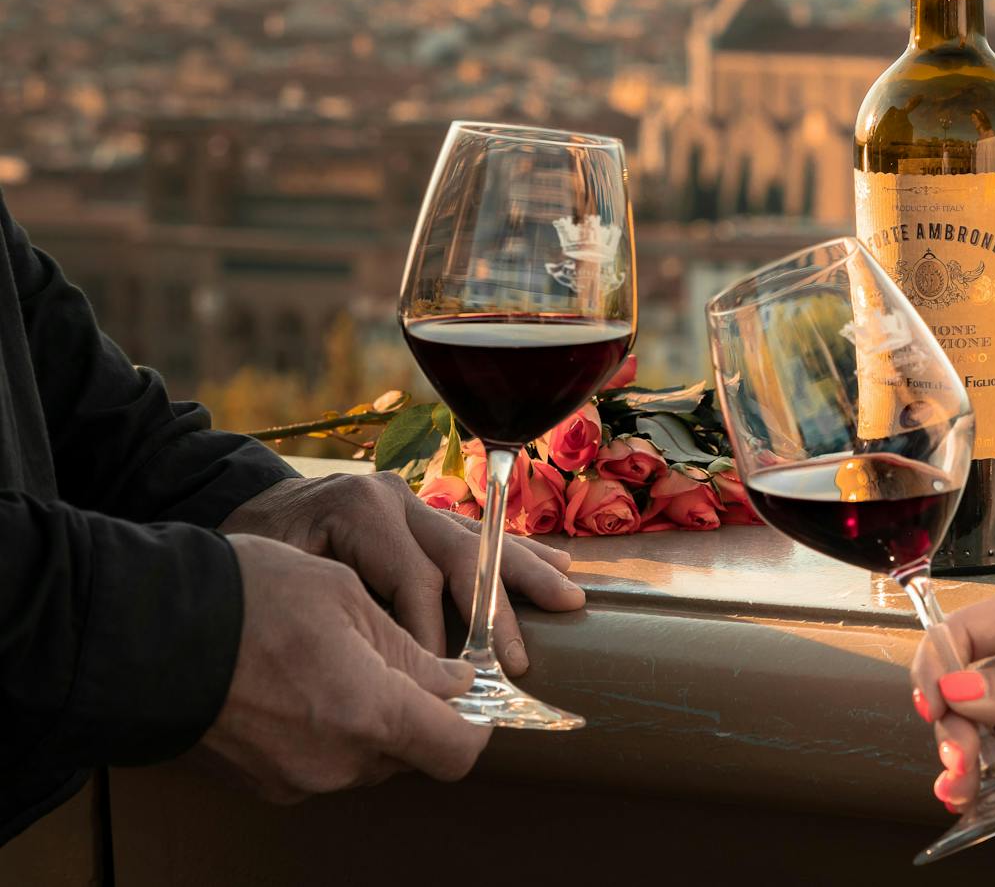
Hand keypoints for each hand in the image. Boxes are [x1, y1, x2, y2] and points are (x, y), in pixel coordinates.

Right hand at [199, 534, 490, 801]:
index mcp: (370, 713)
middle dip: (421, 711)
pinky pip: (325, 761)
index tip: (474, 690)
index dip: (478, 723)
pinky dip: (332, 728)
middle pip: (413, 752)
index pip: (458, 749)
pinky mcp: (264, 784)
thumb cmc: (247, 598)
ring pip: (369, 757)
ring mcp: (297, 779)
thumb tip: (456, 683)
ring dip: (374, 718)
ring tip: (343, 659)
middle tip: (404, 658)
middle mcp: (337, 762)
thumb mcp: (346, 598)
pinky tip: (305, 681)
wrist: (144, 632)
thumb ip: (409, 651)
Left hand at [221, 472, 583, 674]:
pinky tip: (556, 564)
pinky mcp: (420, 514)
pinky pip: (475, 534)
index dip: (434, 634)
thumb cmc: (251, 555)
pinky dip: (514, 553)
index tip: (446, 683)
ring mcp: (412, 503)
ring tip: (568, 596)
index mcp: (362, 511)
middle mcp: (395, 500)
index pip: (416, 580)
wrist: (238, 514)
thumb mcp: (278, 579)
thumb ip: (336, 610)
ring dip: (525, 573)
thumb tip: (386, 667)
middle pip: (461, 554)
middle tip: (519, 660)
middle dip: (497, 609)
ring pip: (480, 540)